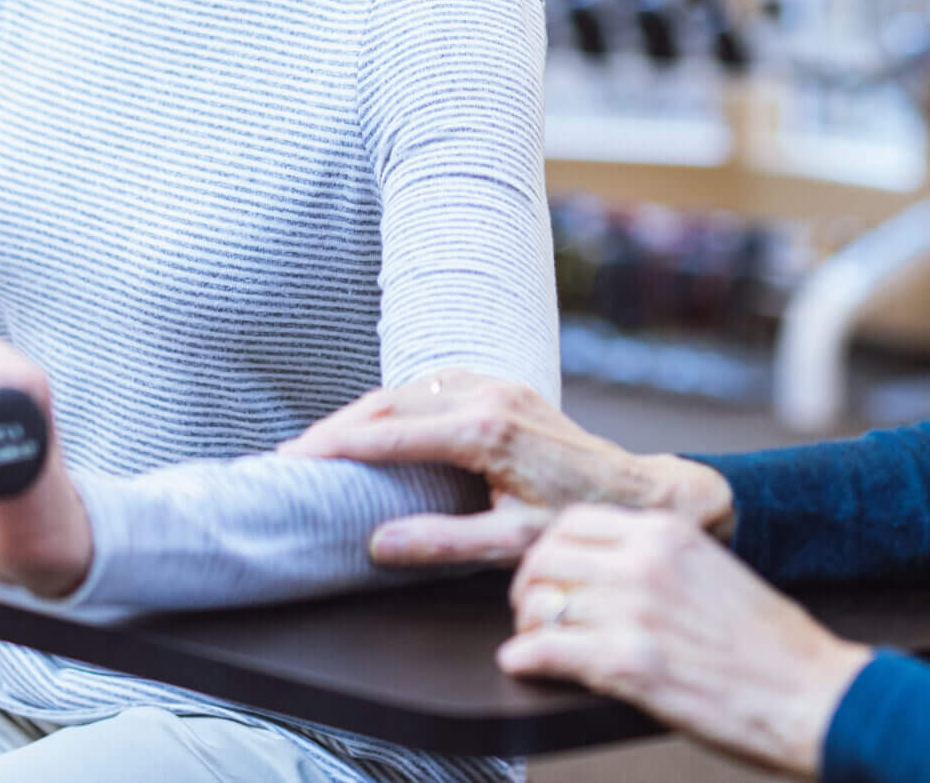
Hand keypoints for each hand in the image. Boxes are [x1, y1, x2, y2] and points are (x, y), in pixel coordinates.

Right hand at [278, 369, 732, 566]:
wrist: (639, 489)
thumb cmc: (578, 519)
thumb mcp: (513, 542)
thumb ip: (443, 543)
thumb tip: (376, 543)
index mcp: (485, 432)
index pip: (390, 434)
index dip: (336, 446)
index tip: (293, 459)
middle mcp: (487, 397)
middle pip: (389, 404)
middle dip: (335, 427)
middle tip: (289, 452)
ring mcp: (495, 386)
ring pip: (407, 390)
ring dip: (361, 413)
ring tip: (320, 439)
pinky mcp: (501, 387)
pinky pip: (431, 387)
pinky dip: (394, 404)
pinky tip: (374, 422)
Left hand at [498, 506, 867, 778]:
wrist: (814, 693)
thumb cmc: (774, 646)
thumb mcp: (714, 572)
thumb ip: (662, 561)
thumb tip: (610, 571)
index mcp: (668, 534)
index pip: (575, 520)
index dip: (550, 548)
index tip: (549, 571)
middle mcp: (645, 563)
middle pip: (547, 556)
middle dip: (529, 585)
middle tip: (531, 609)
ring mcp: (635, 611)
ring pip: (541, 602)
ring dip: (526, 624)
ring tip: (531, 640)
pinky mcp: (629, 664)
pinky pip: (546, 649)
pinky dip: (524, 658)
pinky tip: (521, 664)